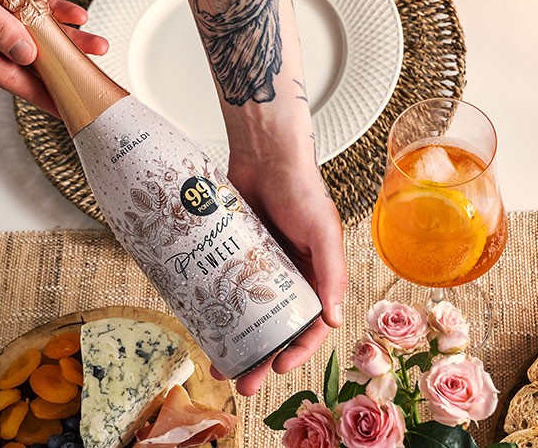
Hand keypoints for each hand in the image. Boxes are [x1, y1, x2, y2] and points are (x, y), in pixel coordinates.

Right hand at [0, 0, 107, 114]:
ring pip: (35, 31)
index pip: (9, 77)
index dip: (39, 94)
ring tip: (96, 44)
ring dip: (66, 37)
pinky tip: (76, 15)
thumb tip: (25, 53)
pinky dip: (54, 8)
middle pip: (28, 57)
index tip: (64, 107)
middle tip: (89, 76)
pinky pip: (32, 4)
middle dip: (62, 65)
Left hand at [217, 143, 347, 395]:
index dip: (297, 351)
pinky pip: (226, 289)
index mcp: (316, 277)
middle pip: (275, 329)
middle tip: (242, 383)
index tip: (277, 368)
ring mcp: (259, 269)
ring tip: (216, 364)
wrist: (264, 155)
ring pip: (247, 315)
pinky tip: (203, 326)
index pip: (311, 325)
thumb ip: (332, 274)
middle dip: (260, 358)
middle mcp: (288, 277)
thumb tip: (334, 321)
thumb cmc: (302, 188)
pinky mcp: (234, 256)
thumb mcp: (323, 232)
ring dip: (235, 341)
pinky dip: (217, 309)